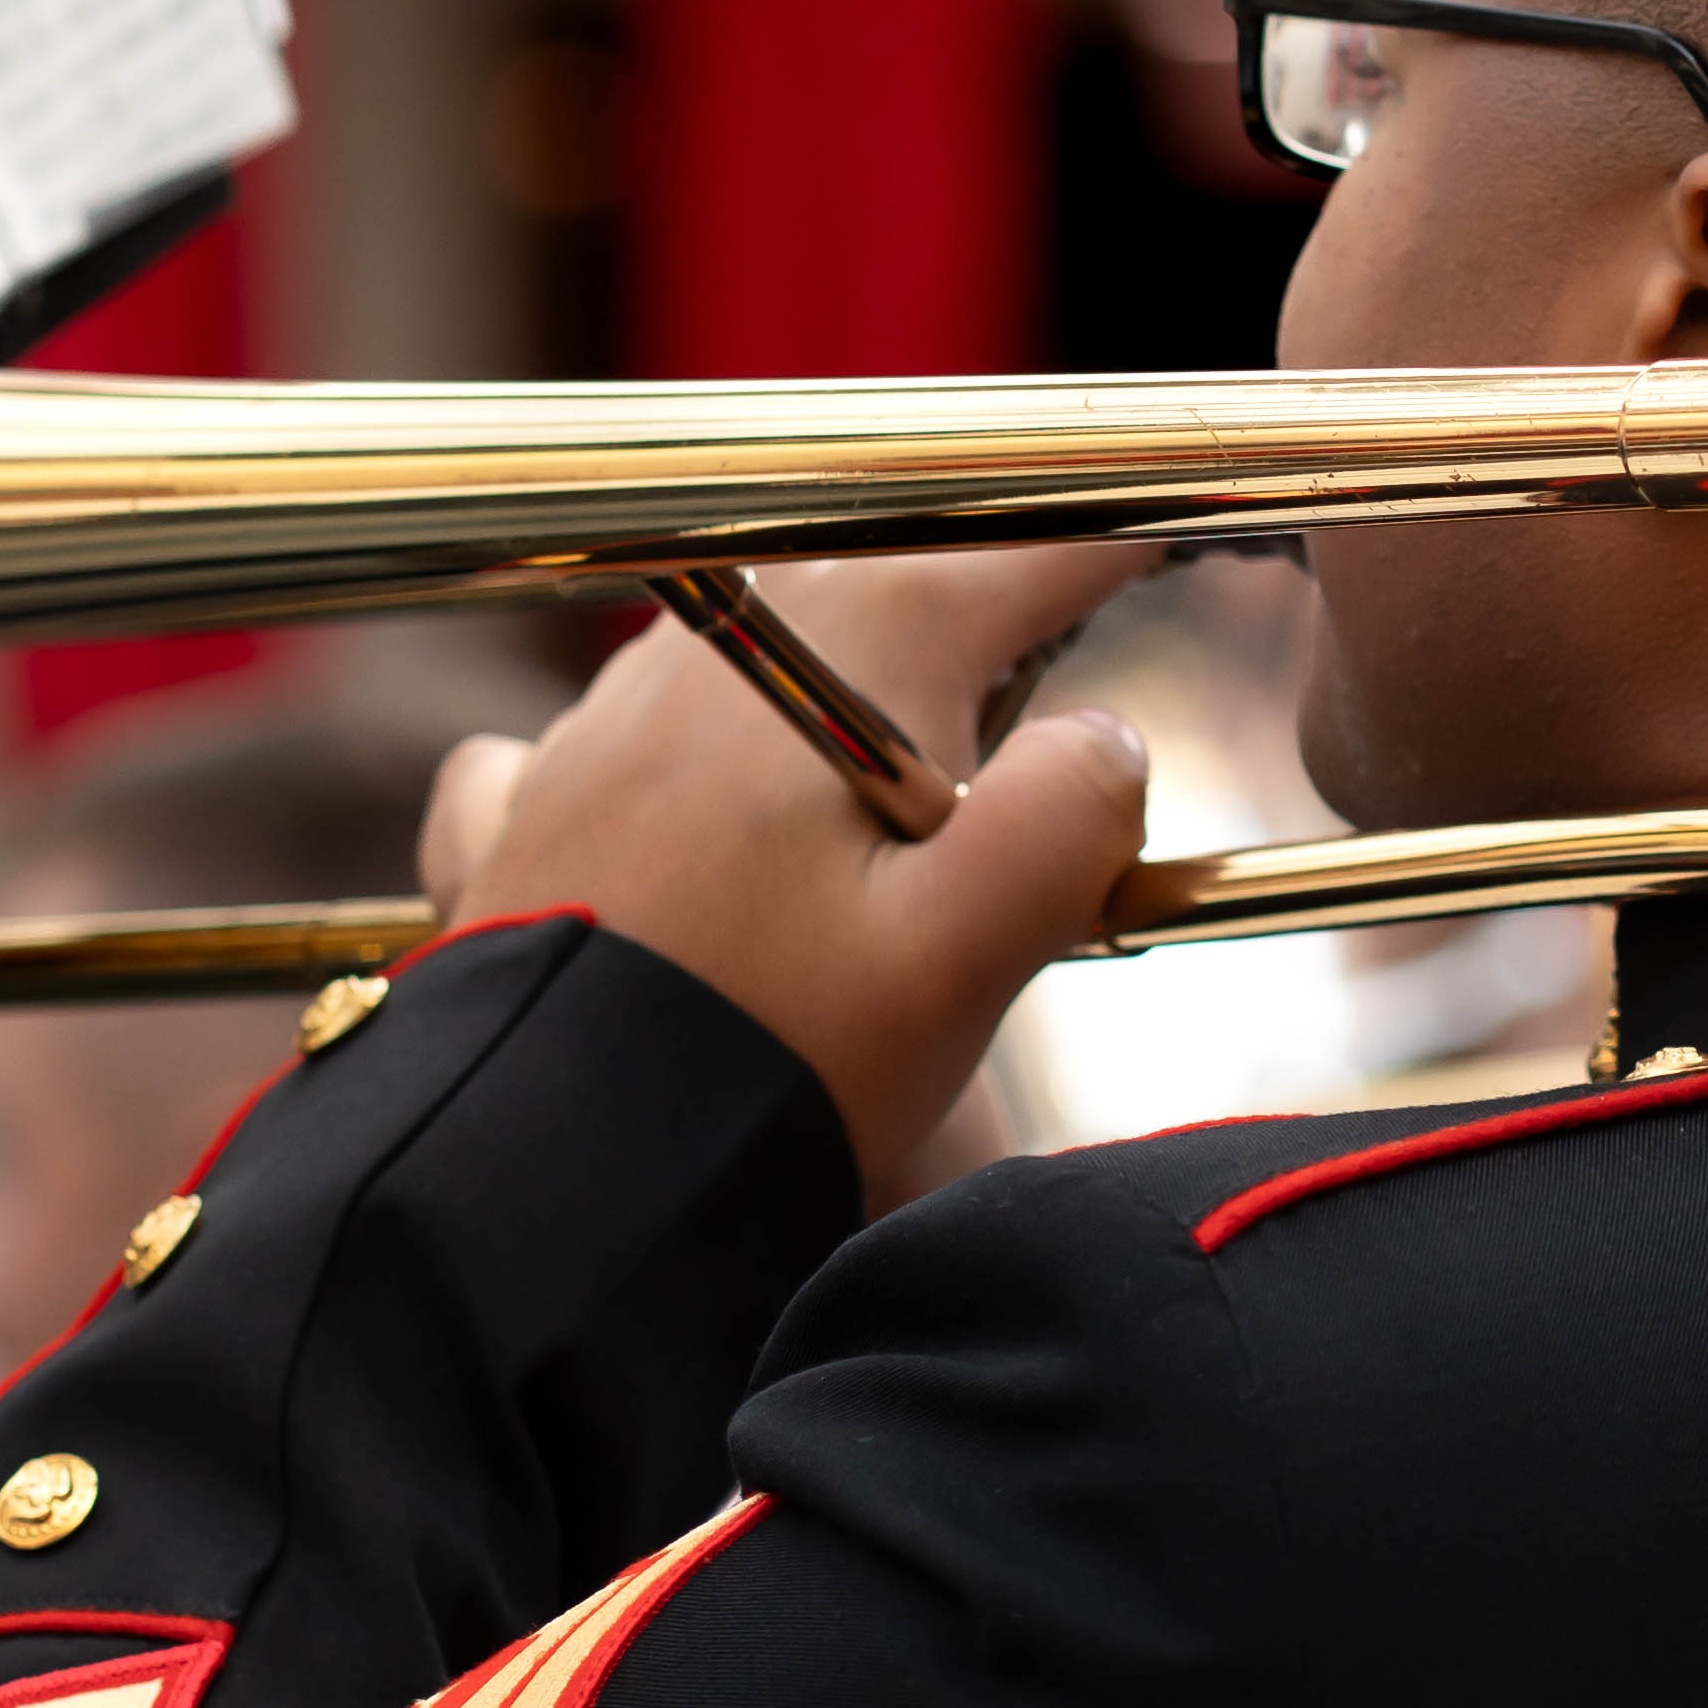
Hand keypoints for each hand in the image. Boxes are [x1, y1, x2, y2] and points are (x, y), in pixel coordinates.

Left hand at [422, 552, 1148, 1188]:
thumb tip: (1104, 740)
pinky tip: (684, 833)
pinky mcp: (530, 808)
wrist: (551, 1171)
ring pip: (758, 657)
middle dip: (983, 612)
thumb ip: (1067, 820)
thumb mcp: (967, 953)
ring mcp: (604, 720)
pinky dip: (665, 770)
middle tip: (1063, 649)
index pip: (1023, 552)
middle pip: (891, 584)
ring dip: (837, 692)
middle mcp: (718, 646)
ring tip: (900, 774)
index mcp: (853, 648)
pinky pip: (611, 746)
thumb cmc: (775, 1058)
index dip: (1115, 548)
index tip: (1177, 536)